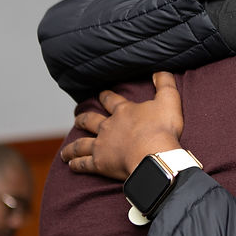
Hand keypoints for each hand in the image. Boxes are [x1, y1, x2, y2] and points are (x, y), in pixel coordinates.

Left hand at [61, 72, 183, 179]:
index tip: (101, 94)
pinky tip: (71, 165)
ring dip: (72, 147)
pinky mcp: (100, 164)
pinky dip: (76, 164)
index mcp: (123, 111)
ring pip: (81, 145)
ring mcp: (102, 146)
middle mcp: (108, 127)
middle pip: (90, 121)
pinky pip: (84, 164)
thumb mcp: (169, 100)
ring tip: (66, 151)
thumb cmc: (162, 129)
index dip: (105, 96)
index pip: (110, 100)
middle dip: (83, 119)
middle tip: (78, 118)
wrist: (154, 155)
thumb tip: (160, 70)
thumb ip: (165, 83)